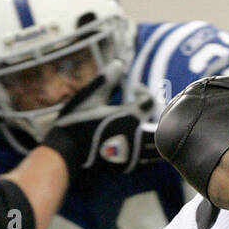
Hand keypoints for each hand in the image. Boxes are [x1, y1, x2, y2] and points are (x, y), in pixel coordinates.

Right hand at [42, 76, 156, 174]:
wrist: (66, 153)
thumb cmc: (75, 122)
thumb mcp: (89, 96)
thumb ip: (107, 79)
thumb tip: (119, 63)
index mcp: (129, 117)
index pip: (149, 100)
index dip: (142, 91)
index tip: (133, 90)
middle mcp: (136, 136)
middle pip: (162, 126)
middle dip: (157, 115)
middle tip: (145, 110)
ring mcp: (135, 154)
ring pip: (159, 147)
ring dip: (157, 135)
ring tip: (145, 127)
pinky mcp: (129, 165)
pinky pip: (150, 160)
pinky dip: (150, 150)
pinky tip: (139, 142)